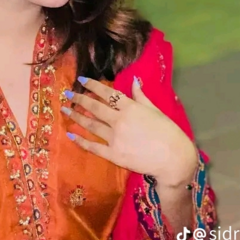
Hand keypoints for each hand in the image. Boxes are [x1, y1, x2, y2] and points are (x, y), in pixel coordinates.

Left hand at [64, 77, 197, 187]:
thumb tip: (134, 81)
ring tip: (65, 110)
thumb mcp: (156, 110)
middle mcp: (119, 120)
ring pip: (91, 125)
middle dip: (79, 99)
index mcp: (130, 107)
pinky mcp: (114, 155)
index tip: (81, 80)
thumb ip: (141, 96)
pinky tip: (70, 134)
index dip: (92, 85)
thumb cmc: (168, 132)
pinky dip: (80, 140)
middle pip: (94, 107)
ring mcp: (115, 138)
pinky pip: (93, 146)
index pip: (107, 93)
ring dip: (76, 116)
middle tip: (67, 95)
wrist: (174, 159)